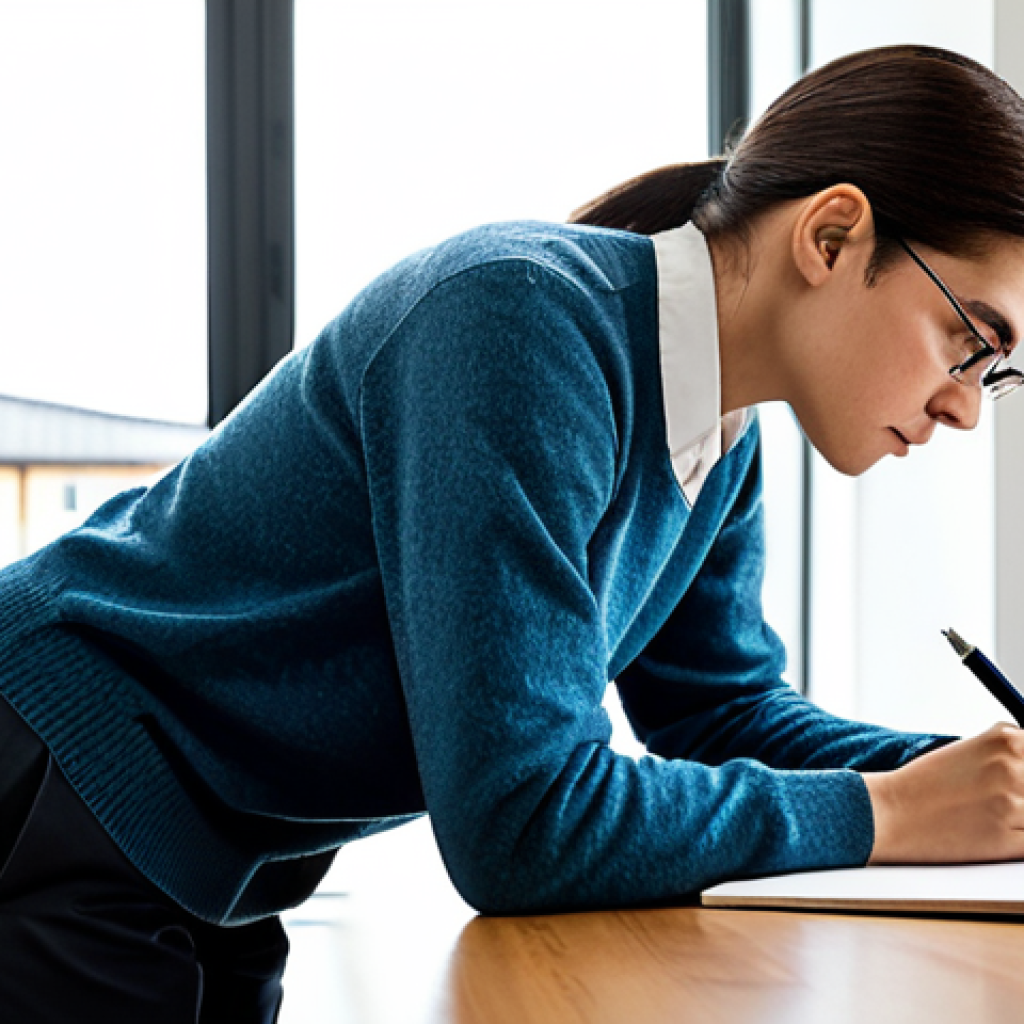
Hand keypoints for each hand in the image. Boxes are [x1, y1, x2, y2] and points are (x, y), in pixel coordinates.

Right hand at [862, 723, 1023, 863]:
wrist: (890, 813)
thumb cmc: (924, 784)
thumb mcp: (971, 750)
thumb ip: (1011, 753)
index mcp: (1003, 741)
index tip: (1022, 777)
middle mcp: (1010, 769)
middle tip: (1005, 798)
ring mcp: (1010, 805)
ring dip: (1023, 815)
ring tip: (998, 814)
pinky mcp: (1007, 841)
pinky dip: (1023, 838)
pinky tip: (1006, 833)